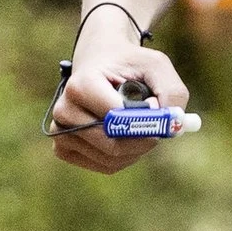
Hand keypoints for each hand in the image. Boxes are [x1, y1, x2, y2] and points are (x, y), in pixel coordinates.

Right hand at [49, 38, 190, 173]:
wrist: (100, 65)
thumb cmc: (129, 66)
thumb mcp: (156, 66)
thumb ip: (171, 92)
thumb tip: (170, 125)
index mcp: (81, 85)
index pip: (115, 118)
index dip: (143, 120)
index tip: (156, 108)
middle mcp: (64, 109)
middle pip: (112, 143)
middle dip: (142, 139)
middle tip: (156, 127)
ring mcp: (60, 131)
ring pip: (111, 158)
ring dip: (136, 148)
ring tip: (137, 125)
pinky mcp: (64, 148)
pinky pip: (105, 165)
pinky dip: (125, 157)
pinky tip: (125, 136)